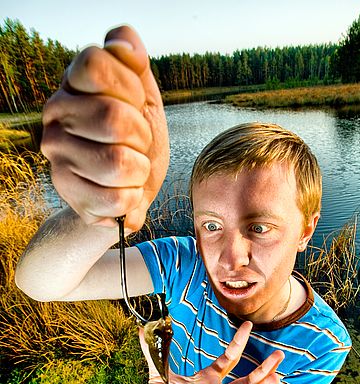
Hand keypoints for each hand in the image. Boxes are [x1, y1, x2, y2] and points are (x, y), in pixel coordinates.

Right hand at [41, 25, 169, 231]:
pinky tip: (126, 191)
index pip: (96, 65)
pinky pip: (117, 199)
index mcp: (73, 83)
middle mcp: (56, 115)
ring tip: (132, 169)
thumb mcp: (143, 98)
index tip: (135, 105)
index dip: (130, 88)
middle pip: (113, 119)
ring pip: (117, 164)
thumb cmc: (135, 140)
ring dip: (140, 171)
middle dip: (142, 136)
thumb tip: (126, 48)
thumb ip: (135, 65)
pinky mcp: (68, 192)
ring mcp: (58, 154)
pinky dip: (133, 198)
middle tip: (138, 143)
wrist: (127, 189)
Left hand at [139, 321, 283, 383]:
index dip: (238, 342)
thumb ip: (154, 352)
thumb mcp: (158, 375)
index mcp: (208, 380)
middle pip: (247, 381)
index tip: (247, 325)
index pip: (228, 358)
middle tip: (280, 355)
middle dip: (264, 369)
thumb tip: (143, 329)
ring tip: (275, 380)